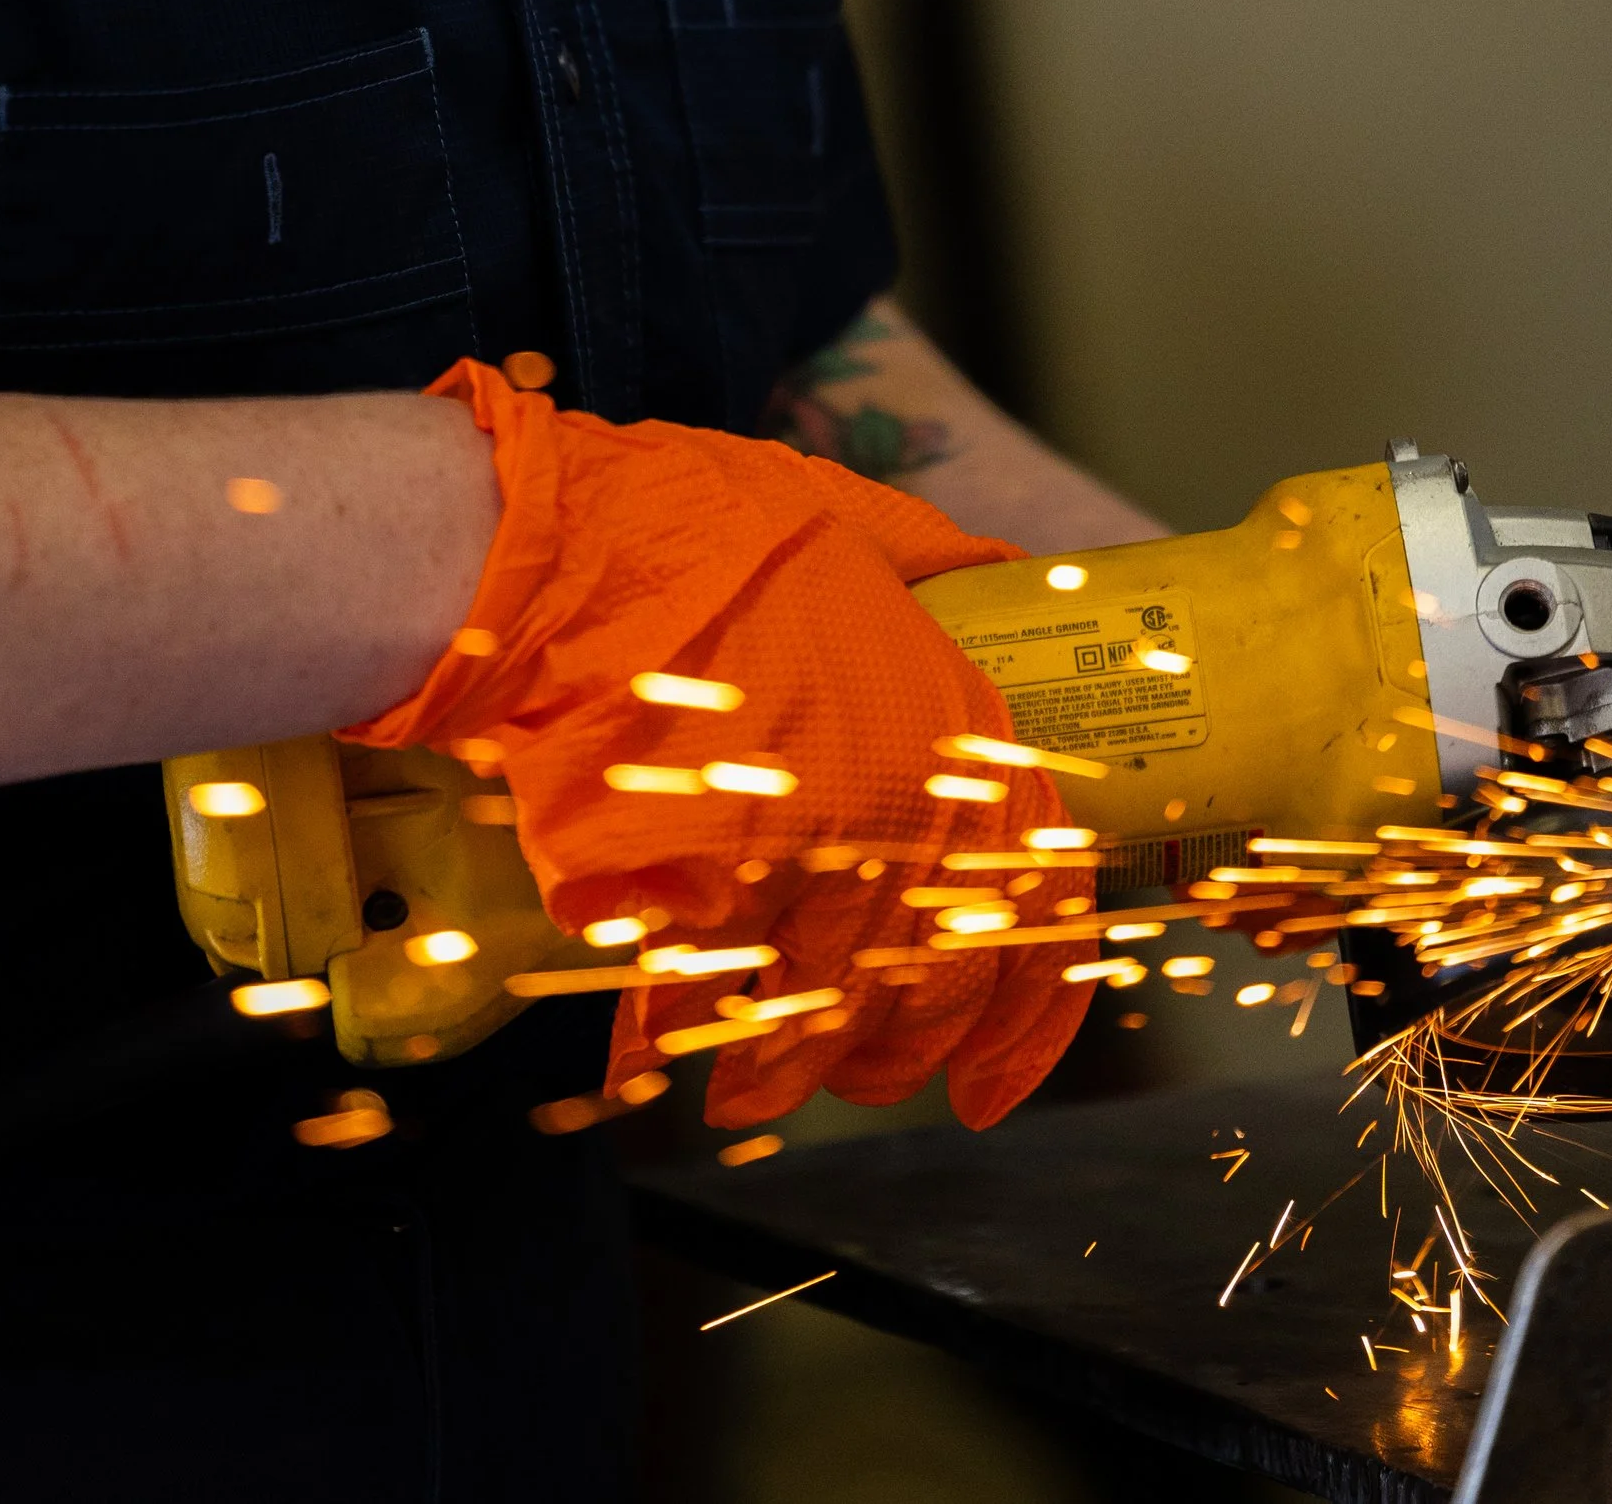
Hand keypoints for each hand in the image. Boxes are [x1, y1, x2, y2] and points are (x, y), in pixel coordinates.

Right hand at [344, 361, 1093, 1128]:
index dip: (1025, 1015)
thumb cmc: (702, 522)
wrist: (573, 555)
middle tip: (859, 1080)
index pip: (1038, 905)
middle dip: (897, 1057)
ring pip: (831, 1016)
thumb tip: (995, 567)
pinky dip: (691, 1041)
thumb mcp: (849, 515)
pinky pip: (718, 1003)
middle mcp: (905, 810)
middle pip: (935, 987)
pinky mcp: (710, 897)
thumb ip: (927, 555)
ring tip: (752, 1095)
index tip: (992, 1078)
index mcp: (955, 726)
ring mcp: (809, 864)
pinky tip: (660, 1056)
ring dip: (793, 1071)